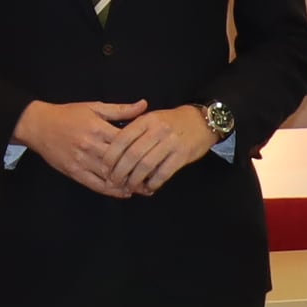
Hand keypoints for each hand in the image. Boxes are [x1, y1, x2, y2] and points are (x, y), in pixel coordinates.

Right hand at [13, 98, 148, 197]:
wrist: (38, 125)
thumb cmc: (68, 114)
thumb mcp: (94, 107)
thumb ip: (120, 110)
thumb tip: (144, 105)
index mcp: (97, 128)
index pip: (126, 142)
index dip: (142, 151)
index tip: (157, 157)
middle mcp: (90, 146)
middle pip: (120, 163)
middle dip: (138, 172)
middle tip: (155, 178)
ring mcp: (81, 160)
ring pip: (109, 176)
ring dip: (128, 184)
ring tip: (144, 189)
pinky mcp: (74, 171)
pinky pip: (95, 184)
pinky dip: (110, 191)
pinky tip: (123, 193)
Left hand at [106, 105, 220, 195]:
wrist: (202, 122)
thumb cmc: (171, 122)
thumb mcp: (151, 118)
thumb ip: (134, 130)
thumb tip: (112, 150)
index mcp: (146, 120)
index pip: (122, 139)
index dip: (111, 156)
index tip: (104, 168)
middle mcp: (157, 130)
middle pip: (132, 155)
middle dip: (120, 171)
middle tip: (114, 182)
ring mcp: (171, 143)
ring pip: (146, 165)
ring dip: (135, 180)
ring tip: (128, 187)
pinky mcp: (182, 156)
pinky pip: (163, 173)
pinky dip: (153, 183)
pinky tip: (148, 188)